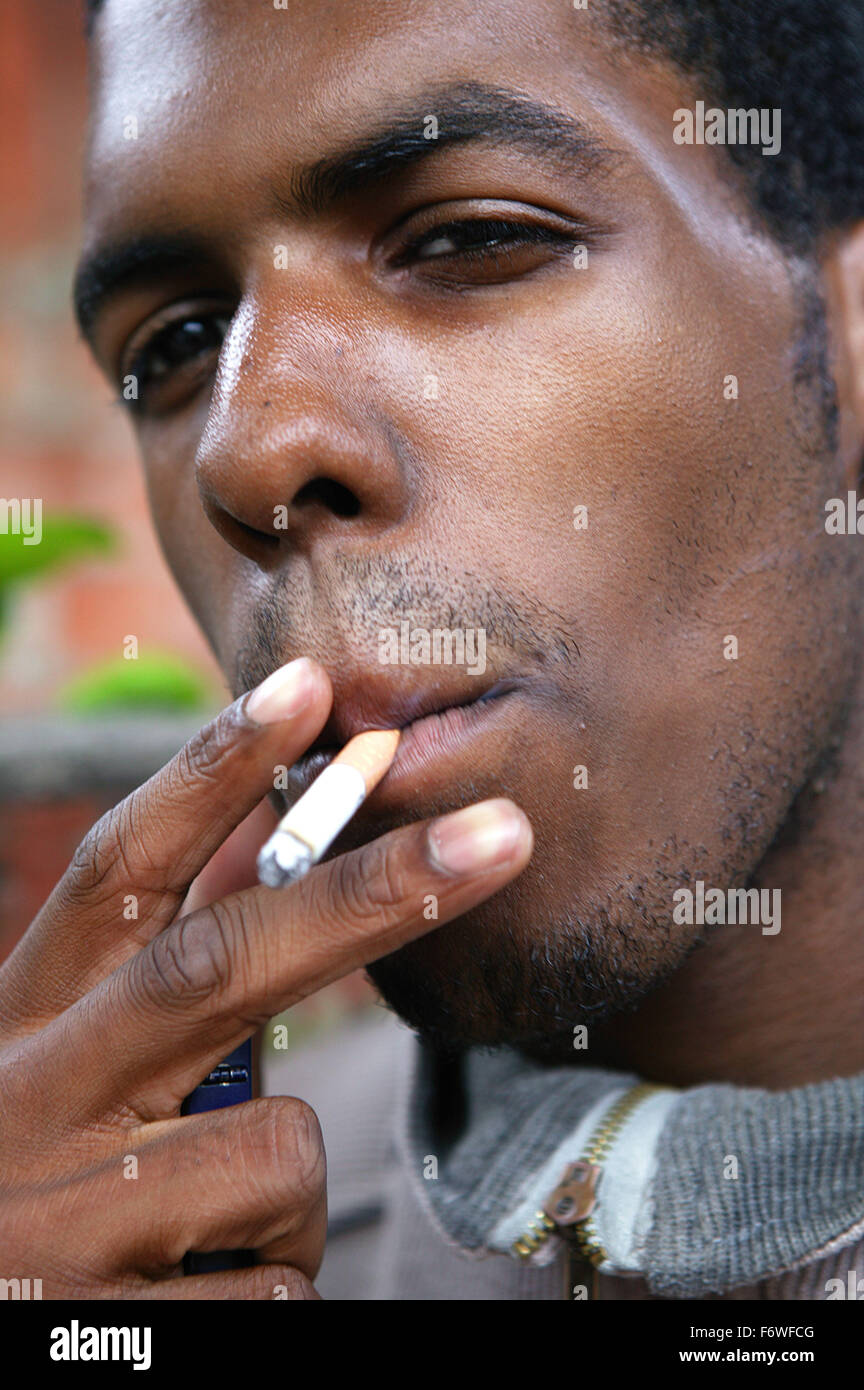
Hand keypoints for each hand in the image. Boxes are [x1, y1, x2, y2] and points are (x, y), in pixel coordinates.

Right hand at [0, 658, 532, 1298]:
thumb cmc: (22, 1186)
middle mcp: (39, 1098)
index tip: (309, 685)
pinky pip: (277, 1289)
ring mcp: (70, 1220)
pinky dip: (272, 1286)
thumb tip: (276, 857)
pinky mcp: (112, 1330)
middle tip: (507, 831)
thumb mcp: (54, 1070)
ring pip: (276, 1151)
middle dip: (372, 890)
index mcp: (27, 1021)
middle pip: (222, 965)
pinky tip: (191, 1303)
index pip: (122, 870)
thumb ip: (153, 983)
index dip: (211, 771)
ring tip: (203, 1232)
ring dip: (282, 1188)